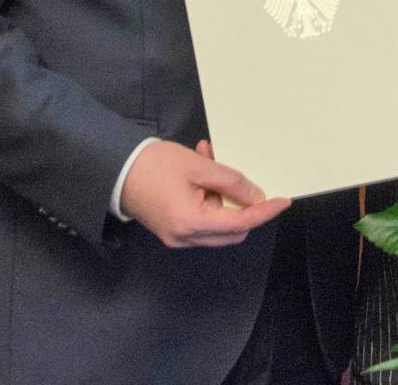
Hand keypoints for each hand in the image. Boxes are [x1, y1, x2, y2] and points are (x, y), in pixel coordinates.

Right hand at [119, 139, 289, 248]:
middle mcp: (185, 237)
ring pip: (218, 224)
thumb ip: (232, 183)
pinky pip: (202, 218)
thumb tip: (256, 196)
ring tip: (210, 160)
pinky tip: (201, 169)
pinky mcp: (172, 228)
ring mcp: (177, 236)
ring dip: (223, 196)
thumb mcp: (199, 167)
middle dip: (242, 205)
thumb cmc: (153, 166)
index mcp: (192, 223)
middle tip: (239, 177)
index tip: (282, 201)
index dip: (264, 212)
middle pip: (232, 231)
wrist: (115, 170)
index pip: (241, 223)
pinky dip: (209, 198)